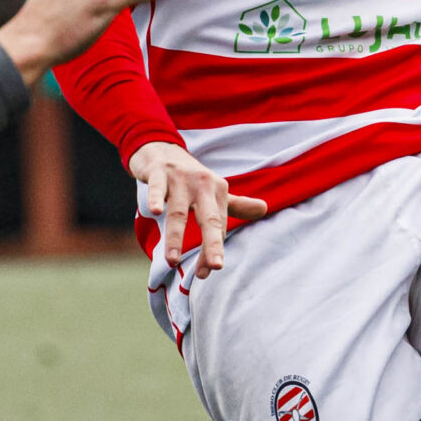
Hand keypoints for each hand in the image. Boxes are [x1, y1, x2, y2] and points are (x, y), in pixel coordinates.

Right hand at [131, 140, 265, 273]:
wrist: (161, 148)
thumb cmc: (189, 177)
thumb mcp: (213, 190)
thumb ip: (236, 204)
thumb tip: (265, 209)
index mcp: (218, 190)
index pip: (218, 226)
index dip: (213, 249)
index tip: (207, 271)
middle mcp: (202, 184)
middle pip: (208, 218)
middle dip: (212, 243)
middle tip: (214, 267)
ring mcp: (180, 178)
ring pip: (178, 211)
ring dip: (176, 237)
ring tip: (173, 260)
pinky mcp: (158, 172)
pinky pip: (156, 188)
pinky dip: (155, 198)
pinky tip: (155, 211)